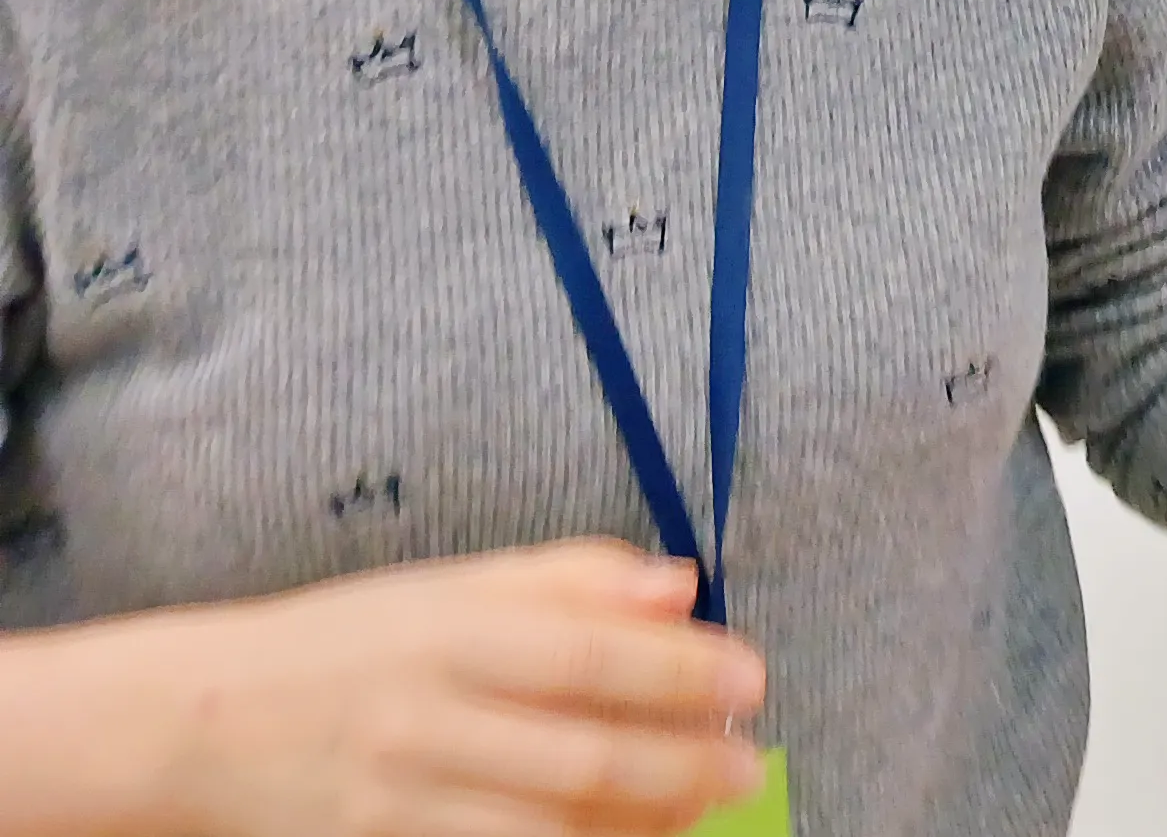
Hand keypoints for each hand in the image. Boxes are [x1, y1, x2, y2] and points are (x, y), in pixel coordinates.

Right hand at [94, 541, 765, 836]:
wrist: (193, 724)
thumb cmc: (341, 646)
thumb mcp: (443, 588)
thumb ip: (567, 579)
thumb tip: (679, 584)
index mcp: (445, 633)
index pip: (586, 653)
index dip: (679, 671)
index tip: (748, 677)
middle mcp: (425, 719)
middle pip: (581, 753)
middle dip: (683, 762)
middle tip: (743, 758)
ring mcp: (402, 801)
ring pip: (551, 828)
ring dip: (645, 822)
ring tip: (699, 804)